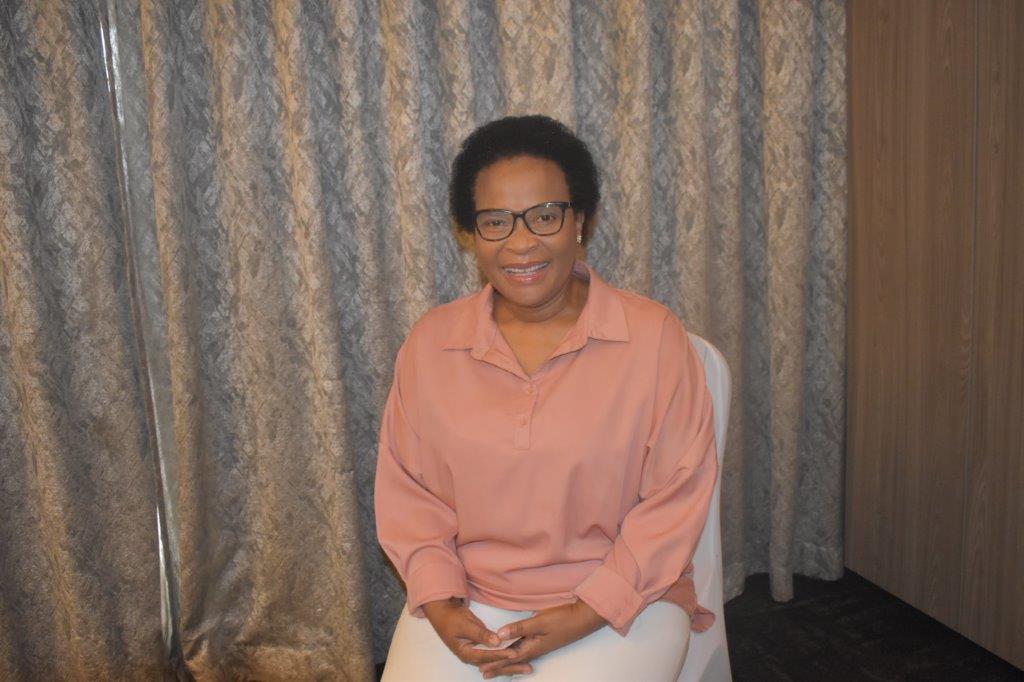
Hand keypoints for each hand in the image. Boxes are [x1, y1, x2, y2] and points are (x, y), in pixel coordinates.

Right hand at [421, 597, 520, 668]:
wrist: (444, 613)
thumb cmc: (452, 618)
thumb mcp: (466, 624)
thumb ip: (481, 634)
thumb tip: (497, 641)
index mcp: (466, 654)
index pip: (486, 656)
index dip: (500, 655)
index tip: (514, 654)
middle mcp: (472, 657)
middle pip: (494, 664)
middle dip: (510, 666)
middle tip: (528, 668)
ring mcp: (476, 653)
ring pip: (496, 661)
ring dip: (510, 664)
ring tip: (527, 666)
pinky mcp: (481, 648)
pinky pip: (495, 654)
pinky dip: (505, 656)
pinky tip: (517, 658)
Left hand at [477, 600, 607, 678]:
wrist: (583, 618)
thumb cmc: (562, 619)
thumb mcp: (539, 622)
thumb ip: (520, 628)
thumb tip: (500, 635)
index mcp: (532, 647)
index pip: (509, 657)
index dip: (495, 663)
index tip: (482, 669)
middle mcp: (535, 649)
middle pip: (512, 660)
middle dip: (498, 666)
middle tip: (484, 674)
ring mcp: (540, 645)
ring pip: (518, 655)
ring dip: (505, 661)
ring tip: (495, 667)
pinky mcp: (543, 639)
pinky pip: (524, 649)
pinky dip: (515, 653)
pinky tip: (514, 653)